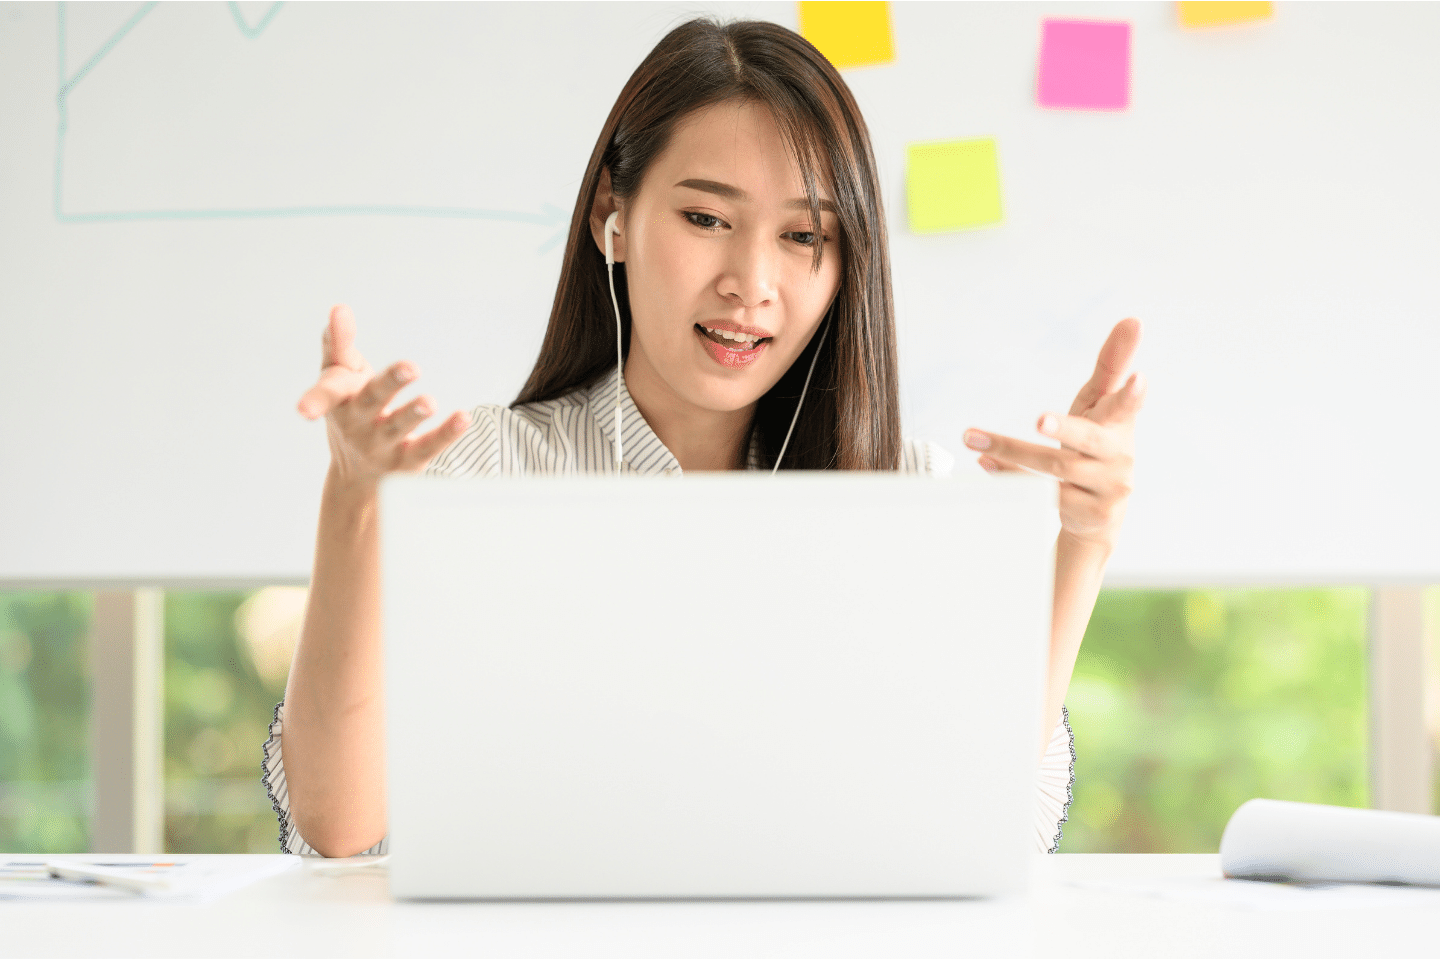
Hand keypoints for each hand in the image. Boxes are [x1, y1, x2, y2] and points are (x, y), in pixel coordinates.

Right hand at [296, 304, 469, 487]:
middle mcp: (358, 425)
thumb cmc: (350, 411)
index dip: (314, 399)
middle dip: (390, 384)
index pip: (326, 395)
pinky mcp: (408, 461)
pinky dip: (446, 433)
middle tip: (411, 368)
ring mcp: (382, 446)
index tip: (304, 409)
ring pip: (398, 428)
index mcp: (340, 401)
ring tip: (430, 402)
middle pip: (372, 401)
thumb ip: (338, 344)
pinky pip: (428, 447)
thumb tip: (339, 309)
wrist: (358, 475)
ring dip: (414, 413)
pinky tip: (463, 418)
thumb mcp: (339, 378)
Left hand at [962, 318, 1145, 552]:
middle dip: (1064, 428)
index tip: (1138, 379)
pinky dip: (1011, 476)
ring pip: (1055, 467)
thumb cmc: (1097, 443)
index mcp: (1120, 423)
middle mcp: (1119, 455)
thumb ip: (1111, 364)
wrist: (1100, 512)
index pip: (1128, 405)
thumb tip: (1132, 320)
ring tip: (975, 440)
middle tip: (1039, 419)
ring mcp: (1107, 487)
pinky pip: (1044, 494)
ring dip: (1011, 451)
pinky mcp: (1089, 513)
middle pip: (1087, 440)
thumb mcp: (1100, 405)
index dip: (1133, 394)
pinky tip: (986, 463)